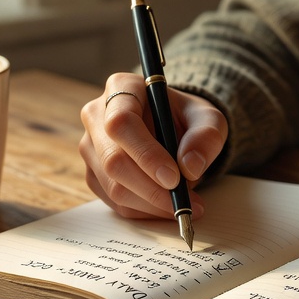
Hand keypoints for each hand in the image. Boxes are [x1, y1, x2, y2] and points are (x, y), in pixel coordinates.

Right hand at [78, 73, 228, 218]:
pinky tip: (167, 205)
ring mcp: (90, 147)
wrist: (174, 127)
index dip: (146, 154)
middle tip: (185, 201)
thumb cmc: (187, 118)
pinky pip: (115, 202)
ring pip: (114, 186)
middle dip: (151, 188)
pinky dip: (145, 210)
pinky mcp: (94, 174)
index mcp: (121, 88)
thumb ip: (206, 136)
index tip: (174, 177)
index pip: (121, 123)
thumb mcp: (208, 118)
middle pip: (113, 160)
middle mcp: (97, 115)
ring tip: (185, 202)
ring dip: (152, 203)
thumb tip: (190, 167)